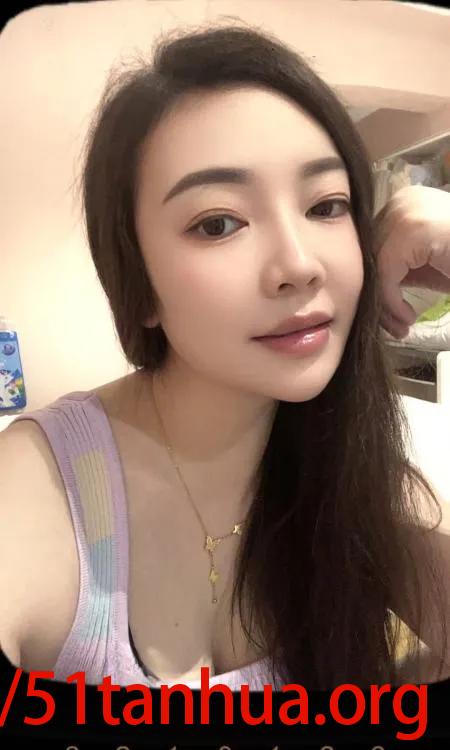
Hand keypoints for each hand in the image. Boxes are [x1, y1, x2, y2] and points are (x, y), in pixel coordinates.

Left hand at [373, 185, 449, 338]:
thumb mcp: (426, 264)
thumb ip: (400, 267)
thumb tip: (369, 291)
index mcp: (404, 203)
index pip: (374, 248)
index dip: (377, 285)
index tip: (391, 317)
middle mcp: (400, 201)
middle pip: (369, 256)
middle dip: (379, 297)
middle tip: (394, 327)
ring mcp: (404, 212)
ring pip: (374, 267)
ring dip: (385, 304)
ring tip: (402, 326)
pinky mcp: (409, 230)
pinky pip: (386, 273)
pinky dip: (392, 301)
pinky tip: (409, 317)